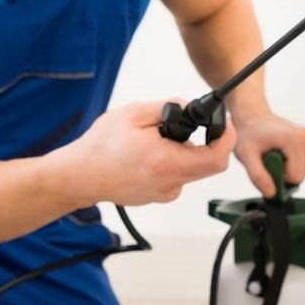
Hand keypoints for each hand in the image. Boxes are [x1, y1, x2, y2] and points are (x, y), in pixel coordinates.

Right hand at [54, 100, 237, 205]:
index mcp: (168, 163)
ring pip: (189, 168)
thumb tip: (188, 107)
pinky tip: (144, 155)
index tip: (223, 124)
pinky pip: (175, 176)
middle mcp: (170, 183)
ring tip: (151, 141)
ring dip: (180, 151)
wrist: (78, 176)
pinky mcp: (157, 197)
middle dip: (201, 141)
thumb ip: (167, 107)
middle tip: (181, 127)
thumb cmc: (99, 148)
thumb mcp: (133, 114)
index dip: (227, 138)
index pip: (217, 157)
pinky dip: (168, 162)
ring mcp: (164, 193)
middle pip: (207, 163)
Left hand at [233, 110, 304, 196]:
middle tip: (268, 159)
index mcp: (295, 139)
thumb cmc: (248, 134)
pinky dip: (292, 163)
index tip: (266, 164)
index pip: (295, 177)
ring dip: (286, 168)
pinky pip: (304, 165)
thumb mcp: (246, 156)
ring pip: (303, 172)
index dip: (278, 177)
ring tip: (273, 154)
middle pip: (300, 176)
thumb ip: (258, 176)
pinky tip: (281, 152)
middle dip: (283, 173)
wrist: (253, 117)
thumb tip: (271, 194)